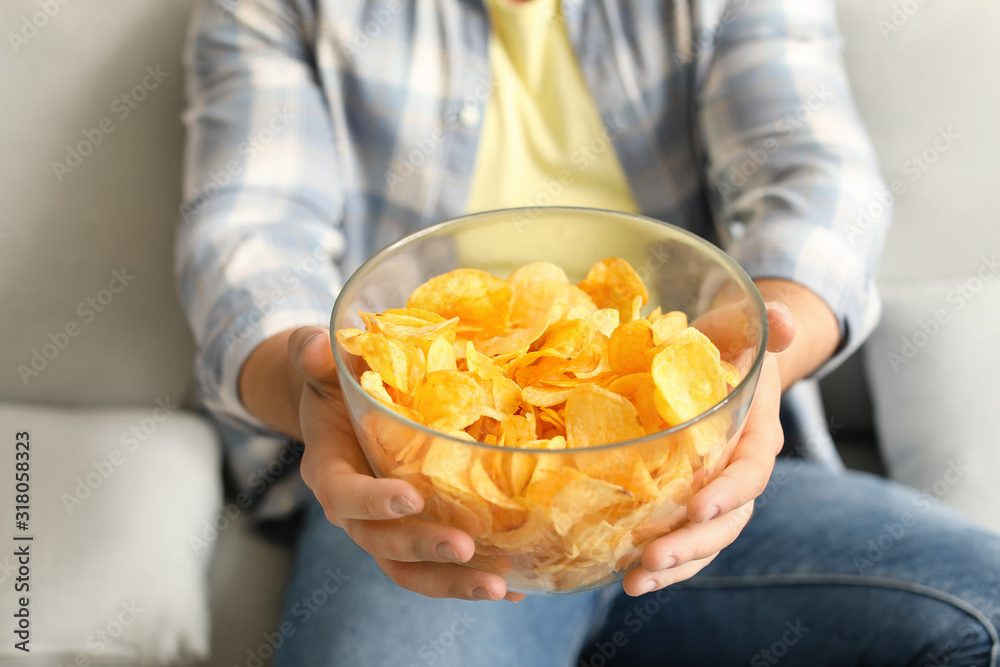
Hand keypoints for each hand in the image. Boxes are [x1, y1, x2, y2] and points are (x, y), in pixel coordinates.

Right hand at [288, 327, 524, 601]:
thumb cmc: (332, 382)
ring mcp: (383, 527)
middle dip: (423, 549)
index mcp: (329, 468)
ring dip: (452, 582)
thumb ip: (312, 357)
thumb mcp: (317, 364)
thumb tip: (319, 347)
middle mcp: (353, 510)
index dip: (374, 501)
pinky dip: (471, 579)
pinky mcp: (412, 532)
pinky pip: (436, 566)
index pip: (344, 494)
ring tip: (498, 586)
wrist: (335, 408)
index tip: (411, 498)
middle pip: (381, 545)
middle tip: (465, 548)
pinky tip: (516, 587)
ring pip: (409, 569)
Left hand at [622, 302, 793, 595]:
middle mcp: (738, 475)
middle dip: (692, 545)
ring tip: (634, 583)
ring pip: (703, 543)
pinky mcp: (683, 504)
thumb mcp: (746, 331)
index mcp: (757, 438)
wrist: (720, 365)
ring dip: (672, 567)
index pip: (751, 473)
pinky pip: (676, 538)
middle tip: (651, 560)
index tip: (698, 508)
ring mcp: (712, 495)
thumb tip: (784, 319)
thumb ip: (767, 328)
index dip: (729, 493)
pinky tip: (621, 575)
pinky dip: (655, 561)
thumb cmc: (730, 347)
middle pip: (726, 523)